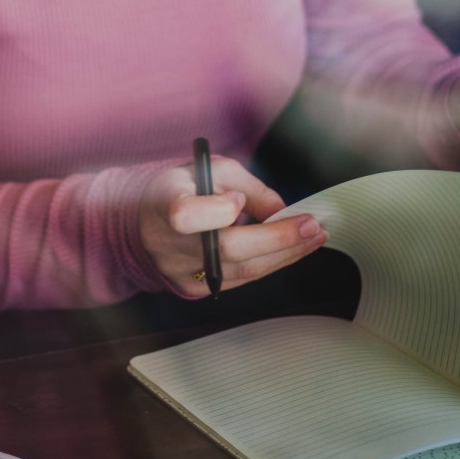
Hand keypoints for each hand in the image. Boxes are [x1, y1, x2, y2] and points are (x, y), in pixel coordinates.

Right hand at [139, 156, 326, 298]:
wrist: (146, 222)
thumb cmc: (182, 189)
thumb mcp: (212, 171)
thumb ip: (249, 188)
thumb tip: (282, 213)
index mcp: (164, 205)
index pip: (187, 216)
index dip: (219, 210)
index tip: (239, 199)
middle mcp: (169, 244)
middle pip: (229, 249)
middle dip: (278, 238)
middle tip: (313, 226)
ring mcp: (180, 272)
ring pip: (242, 270)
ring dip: (285, 254)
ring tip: (314, 237)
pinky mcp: (193, 288)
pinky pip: (240, 279)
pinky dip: (269, 264)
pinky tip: (291, 250)